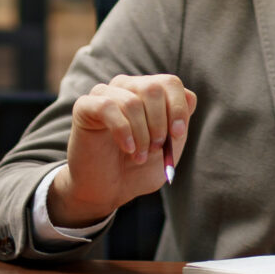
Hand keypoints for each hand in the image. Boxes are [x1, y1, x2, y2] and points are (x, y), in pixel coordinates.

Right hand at [47, 74, 196, 229]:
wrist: (106, 190)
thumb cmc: (137, 168)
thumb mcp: (168, 149)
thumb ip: (180, 124)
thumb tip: (189, 96)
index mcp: (148, 95)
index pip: (170, 83)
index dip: (178, 107)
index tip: (177, 134)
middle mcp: (127, 88)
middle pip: (153, 88)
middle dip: (159, 123)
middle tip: (156, 148)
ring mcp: (104, 95)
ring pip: (132, 102)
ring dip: (141, 135)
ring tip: (139, 156)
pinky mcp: (85, 107)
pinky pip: (107, 106)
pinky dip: (123, 130)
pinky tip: (127, 148)